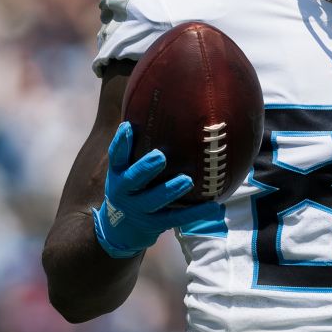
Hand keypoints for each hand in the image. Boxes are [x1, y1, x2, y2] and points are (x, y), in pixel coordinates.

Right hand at [92, 122, 218, 258]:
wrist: (120, 228)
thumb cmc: (133, 185)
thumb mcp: (127, 167)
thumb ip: (141, 144)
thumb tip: (164, 104)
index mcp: (118, 173)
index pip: (116, 156)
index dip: (121, 142)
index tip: (128, 127)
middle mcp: (125, 191)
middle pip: (132, 180)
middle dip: (145, 169)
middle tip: (160, 157)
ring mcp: (139, 209)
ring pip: (154, 200)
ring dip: (170, 191)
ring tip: (186, 180)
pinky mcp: (155, 224)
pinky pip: (177, 218)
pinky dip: (196, 213)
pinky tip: (214, 207)